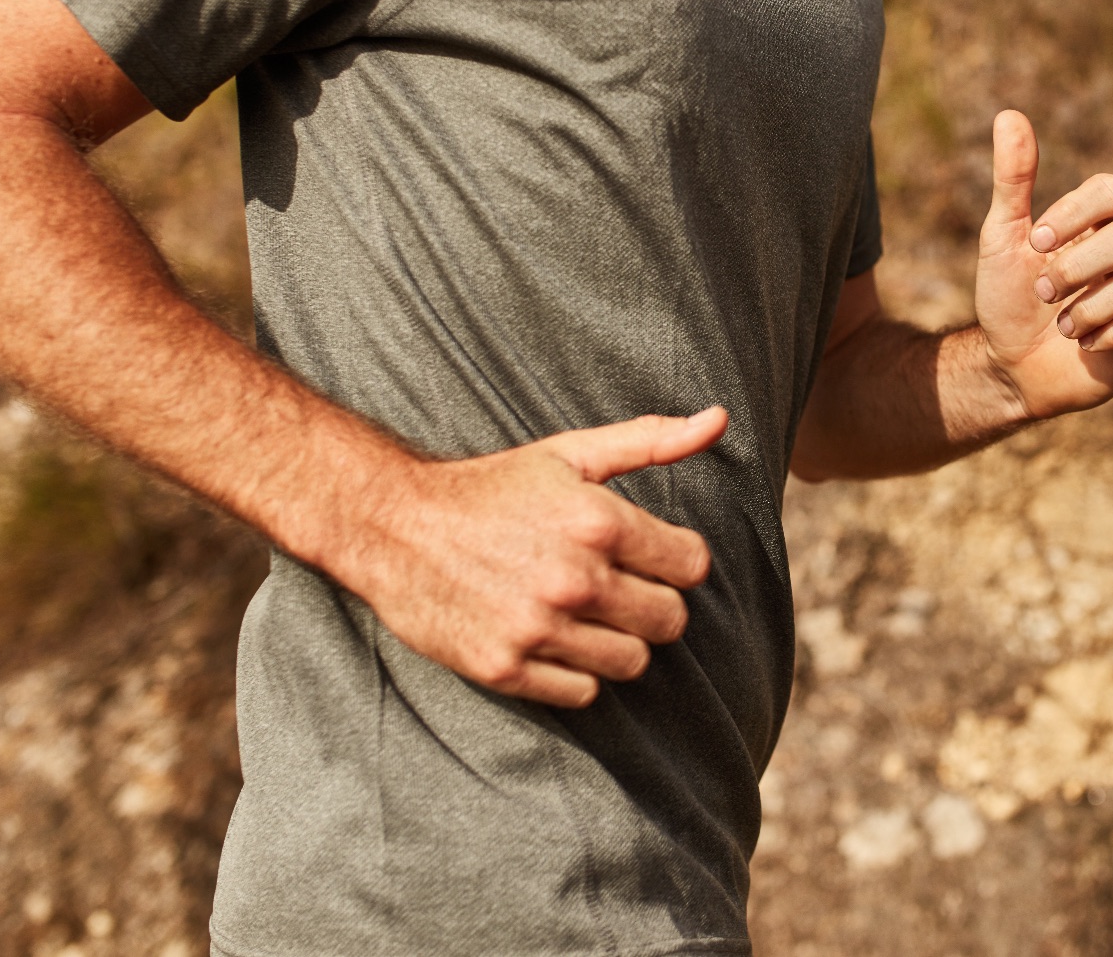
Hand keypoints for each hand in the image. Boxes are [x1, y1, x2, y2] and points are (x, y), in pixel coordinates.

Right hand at [328, 408, 724, 708]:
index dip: (675, 560)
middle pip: (670, 622)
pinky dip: (575, 674)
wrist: (393, 526)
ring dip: (619, 642)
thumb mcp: (570, 453)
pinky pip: (582, 693)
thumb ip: (650, 441)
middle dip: (653, 604)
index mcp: (600, 523)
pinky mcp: (506, 668)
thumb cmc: (491, 487)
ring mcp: (539, 629)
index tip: (647, 555)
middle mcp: (576, 580)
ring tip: (585, 615)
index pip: (692, 566)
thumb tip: (719, 419)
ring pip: (631, 664)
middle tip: (617, 588)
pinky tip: (552, 640)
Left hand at [973, 111, 1112, 418]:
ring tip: (1063, 326)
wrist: (1011, 368)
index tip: (1035, 240)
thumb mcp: (1001, 238)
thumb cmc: (1009, 300)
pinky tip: (1088, 344)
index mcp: (1096, 224)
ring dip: (1092, 307)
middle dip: (1079, 267)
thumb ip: (1012, 180)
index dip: (1077, 212)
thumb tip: (1009, 114)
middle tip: (1043, 292)